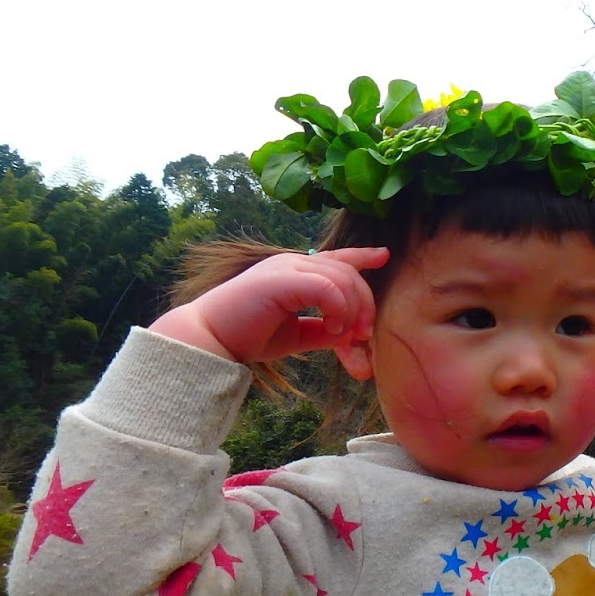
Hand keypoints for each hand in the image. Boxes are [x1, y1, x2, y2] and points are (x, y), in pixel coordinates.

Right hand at [150, 248, 389, 364]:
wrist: (210, 339)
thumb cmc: (247, 335)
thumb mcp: (296, 333)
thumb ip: (322, 329)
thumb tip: (350, 334)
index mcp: (295, 271)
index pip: (336, 257)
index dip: (362, 255)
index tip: (384, 255)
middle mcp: (293, 262)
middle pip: (349, 272)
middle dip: (365, 303)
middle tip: (364, 334)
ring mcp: (288, 267)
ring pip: (343, 278)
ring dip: (353, 310)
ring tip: (345, 335)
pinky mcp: (283, 279)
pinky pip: (328, 287)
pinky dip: (338, 309)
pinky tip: (332, 329)